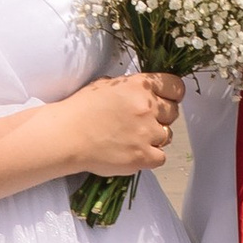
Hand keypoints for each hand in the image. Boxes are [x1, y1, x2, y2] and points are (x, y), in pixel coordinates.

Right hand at [61, 68, 181, 179]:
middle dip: (161, 116)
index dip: (172, 94)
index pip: (176, 86)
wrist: (66, 136)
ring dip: (155, 138)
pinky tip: (134, 152)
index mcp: (139, 86)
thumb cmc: (81, 109)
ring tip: (134, 139)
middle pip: (173, 112)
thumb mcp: (106, 85)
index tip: (167, 100)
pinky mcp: (142, 156)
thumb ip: (131, 87)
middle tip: (143, 122)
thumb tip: (144, 92)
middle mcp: (147, 107)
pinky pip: (161, 157)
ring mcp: (147, 132)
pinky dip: (150, 157)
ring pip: (168, 135)